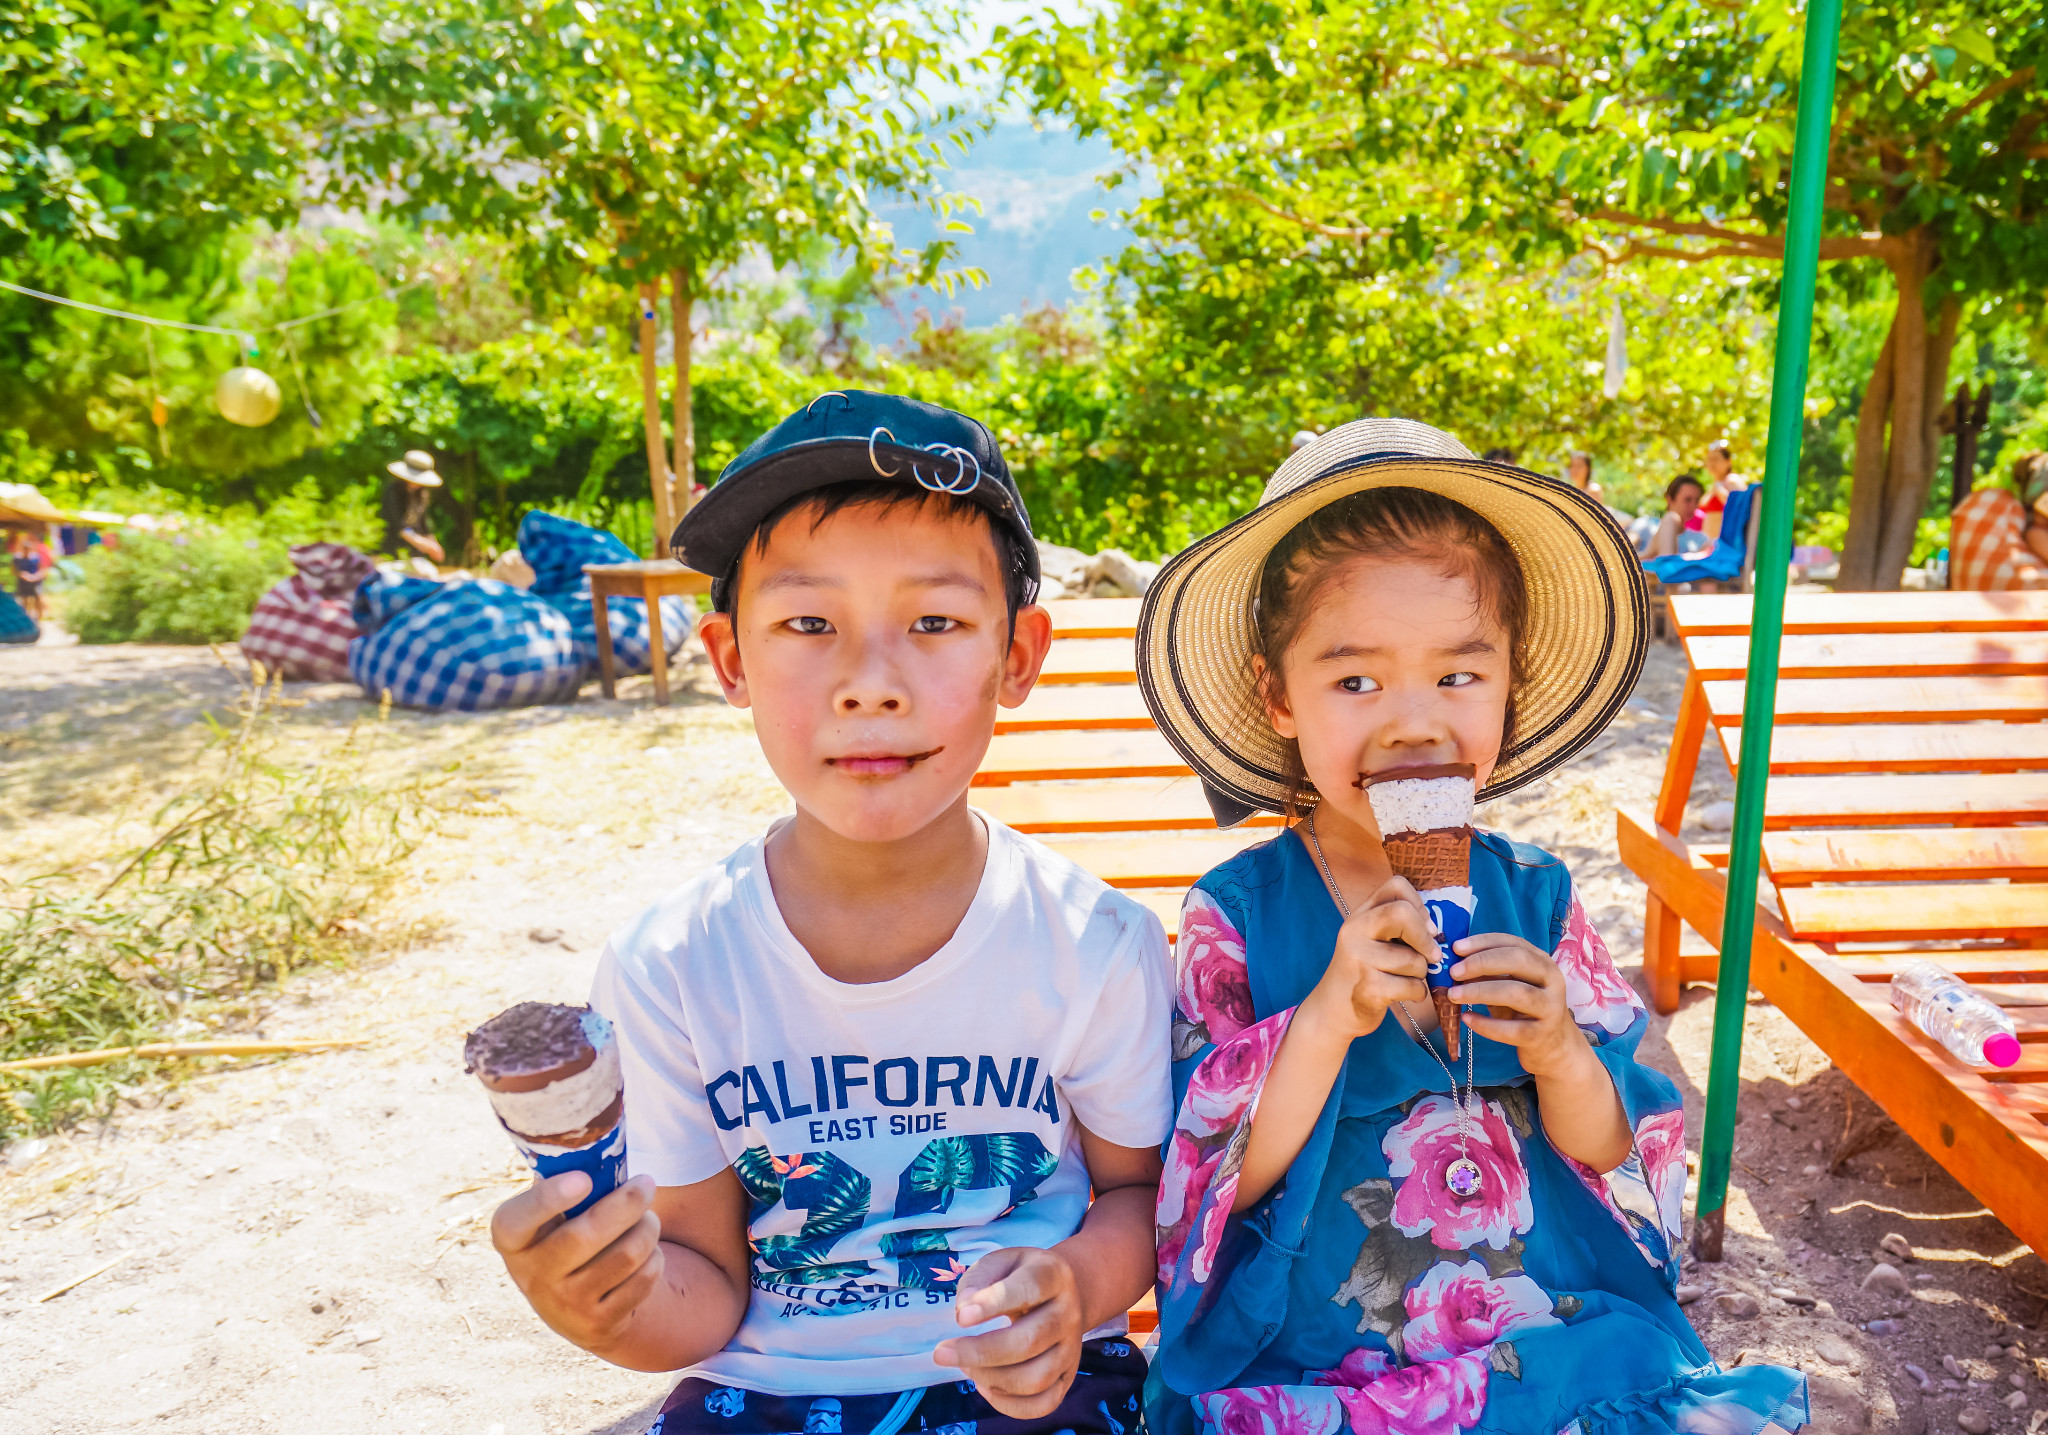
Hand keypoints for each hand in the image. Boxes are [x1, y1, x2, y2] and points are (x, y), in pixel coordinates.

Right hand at [490, 1172, 663, 1354]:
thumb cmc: (566, 1233)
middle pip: (585, 1236)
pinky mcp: (598, 1324)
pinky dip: (655, 1258)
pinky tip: (648, 1251)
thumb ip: (564, 1180)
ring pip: (624, 1255)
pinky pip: (643, 1280)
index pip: (517, 1220)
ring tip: (649, 1218)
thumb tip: (598, 1143)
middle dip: (627, 1202)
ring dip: (648, 1227)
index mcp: (512, 1239)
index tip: (584, 1179)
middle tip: (647, 1182)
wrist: (575, 1305)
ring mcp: (564, 1305)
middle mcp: (532, 1276)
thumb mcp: (551, 1214)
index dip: (548, 1199)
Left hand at [932, 1247, 1081, 1417]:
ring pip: (1036, 1379)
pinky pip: (1043, 1404)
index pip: (1028, 1288)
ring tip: (965, 1366)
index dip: (993, 1303)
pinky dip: (1009, 1405)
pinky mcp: (1067, 1377)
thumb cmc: (1020, 1276)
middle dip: (979, 1352)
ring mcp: (1072, 1349)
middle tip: (942, 1352)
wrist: (1062, 1293)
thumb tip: (963, 1313)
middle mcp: (1069, 1313)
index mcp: (1053, 1275)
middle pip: (1029, 1342)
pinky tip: (985, 1386)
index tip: (960, 1318)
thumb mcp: (1000, 1263)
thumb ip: (978, 1279)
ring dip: (991, 1378)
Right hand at [1303, 876, 1434, 1040]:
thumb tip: (1437, 930)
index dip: (1420, 905)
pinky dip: (1418, 994)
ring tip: (1405, 979)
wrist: (1331, 1010)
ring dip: (1422, 974)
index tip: (1425, 928)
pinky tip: (1404, 995)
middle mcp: (1355, 931)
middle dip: (1426, 939)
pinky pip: (1413, 987)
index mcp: (1360, 915)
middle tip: (1432, 956)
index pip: (1397, 886)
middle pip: (1403, 913)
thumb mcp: (1372, 940)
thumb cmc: (1364, 972)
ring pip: (1415, 960)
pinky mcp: (1368, 989)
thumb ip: (1398, 927)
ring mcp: (1359, 960)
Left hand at [1447, 933, 1588, 1078]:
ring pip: (1516, 993)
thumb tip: (1455, 962)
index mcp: (1542, 961)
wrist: (1553, 1046)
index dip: (1483, 942)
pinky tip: (1467, 1019)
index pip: (1513, 943)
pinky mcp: (1542, 1035)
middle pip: (1518, 961)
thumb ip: (1489, 972)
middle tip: (1454, 972)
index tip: (1456, 947)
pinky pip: (1513, 1030)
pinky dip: (1486, 1024)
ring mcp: (1550, 1008)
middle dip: (1482, 963)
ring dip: (1480, 992)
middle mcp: (1552, 980)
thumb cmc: (1524, 1009)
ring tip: (1453, 995)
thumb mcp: (1509, 985)